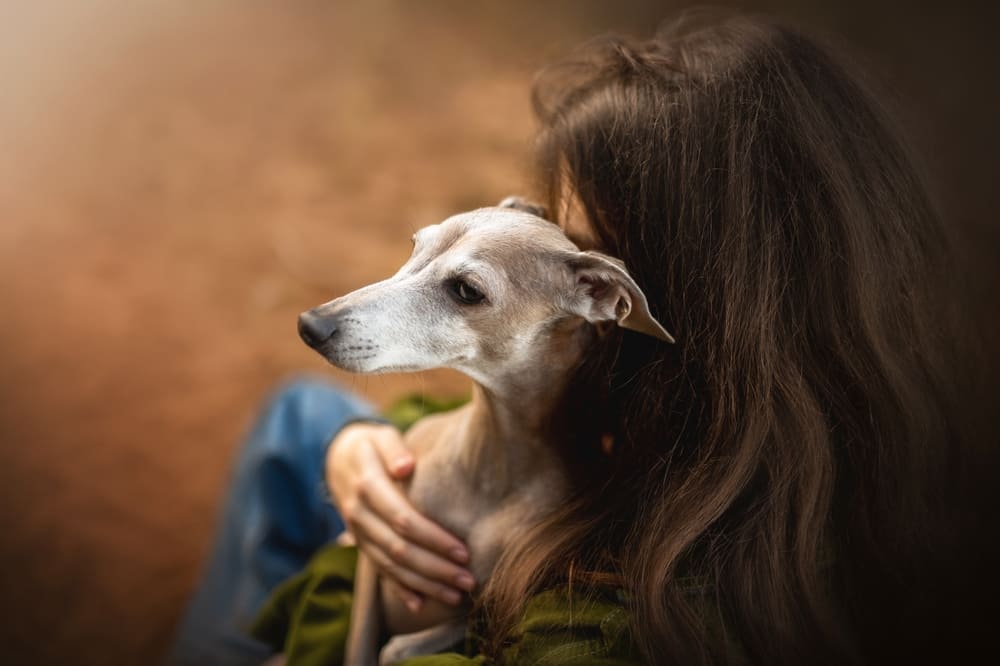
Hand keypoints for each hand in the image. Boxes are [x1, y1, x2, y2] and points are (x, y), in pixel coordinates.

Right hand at [325, 422, 475, 611]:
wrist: (337, 458)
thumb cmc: (371, 445)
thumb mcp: (380, 436)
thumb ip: (393, 449)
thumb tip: (406, 467)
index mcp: (368, 487)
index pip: (403, 520)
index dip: (433, 539)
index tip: (463, 551)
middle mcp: (360, 515)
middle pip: (399, 549)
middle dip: (436, 569)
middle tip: (468, 580)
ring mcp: (359, 533)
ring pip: (391, 566)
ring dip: (424, 584)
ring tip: (456, 595)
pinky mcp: (361, 544)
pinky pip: (380, 570)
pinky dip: (399, 589)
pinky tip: (419, 605)